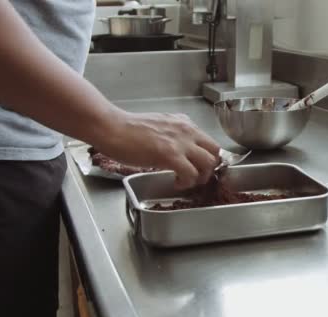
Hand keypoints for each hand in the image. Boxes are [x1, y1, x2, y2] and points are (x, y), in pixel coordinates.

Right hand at [95, 110, 219, 188]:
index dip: (208, 157)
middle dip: (210, 168)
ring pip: (208, 163)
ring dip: (201, 177)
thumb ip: (174, 131)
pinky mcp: (170, 155)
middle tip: (197, 176)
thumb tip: (180, 142)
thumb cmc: (128, 128)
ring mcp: (180, 142)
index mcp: (184, 123)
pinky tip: (177, 183)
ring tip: (187, 181)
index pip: (210, 141)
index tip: (200, 167)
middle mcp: (187, 130)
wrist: (113, 128)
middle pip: (215, 151)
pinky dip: (187, 183)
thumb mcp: (160, 123)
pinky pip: (191, 174)